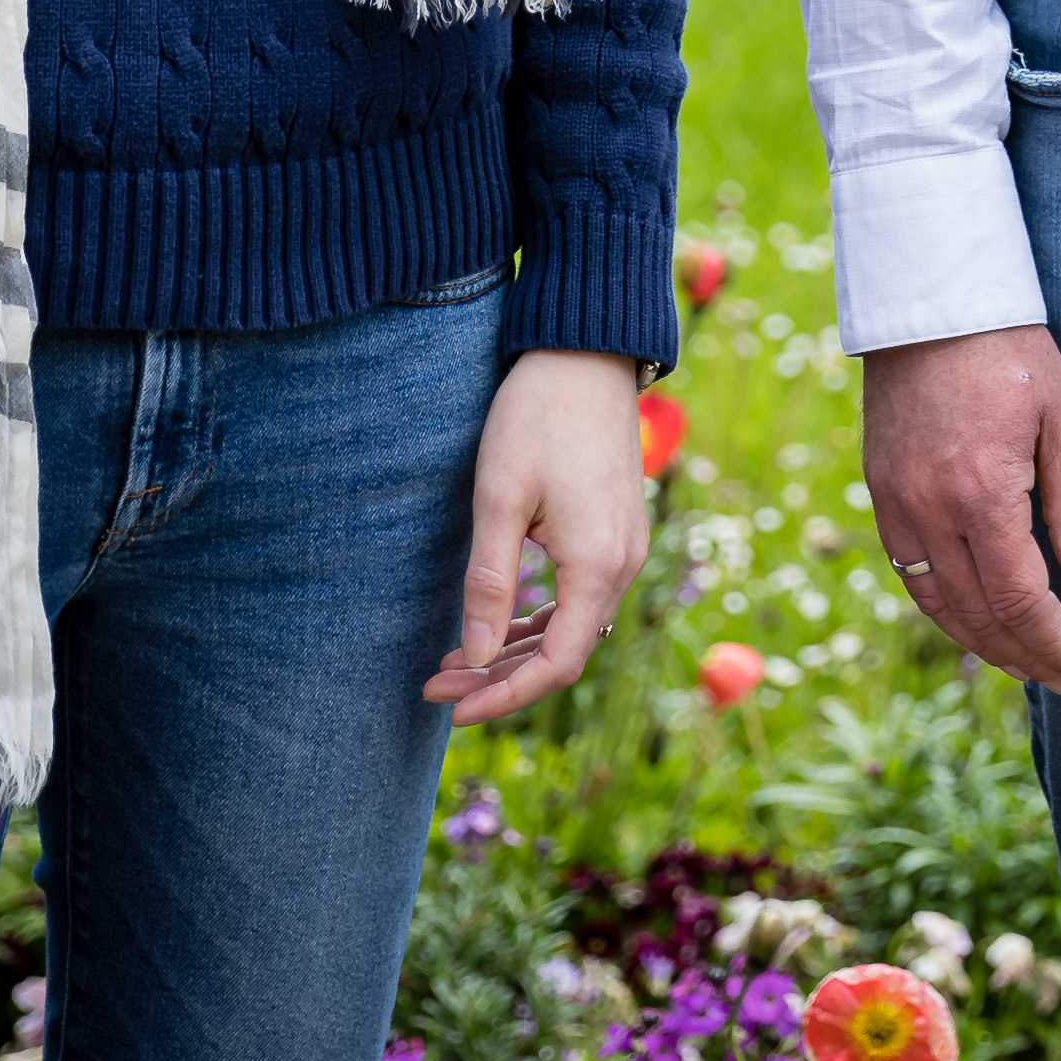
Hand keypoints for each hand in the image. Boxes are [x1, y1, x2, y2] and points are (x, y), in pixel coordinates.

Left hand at [429, 349, 653, 717]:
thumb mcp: (500, 498)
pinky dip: (539, 618)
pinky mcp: (616, 530)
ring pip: (573, 627)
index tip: (453, 708)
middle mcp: (623, 565)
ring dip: (516, 649)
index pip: (557, 664)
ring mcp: (625, 547)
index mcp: (598, 564)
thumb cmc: (537, 416)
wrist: (586, 352)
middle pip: (564, 651)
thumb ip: (489, 582)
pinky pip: (581, 597)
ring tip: (455, 658)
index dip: (505, 695)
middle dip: (499, 676)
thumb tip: (475, 656)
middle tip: (436, 683)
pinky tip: (498, 619)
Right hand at [863, 325, 1060, 695]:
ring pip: (937, 605)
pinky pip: (909, 575)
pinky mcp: (879, 491)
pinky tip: (974, 618)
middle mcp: (928, 511)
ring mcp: (896, 504)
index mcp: (982, 494)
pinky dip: (944, 609)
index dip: (1055, 644)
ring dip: (983, 644)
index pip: (1021, 601)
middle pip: (978, 616)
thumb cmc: (1011, 349)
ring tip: (1026, 662)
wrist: (930, 297)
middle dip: (1025, 656)